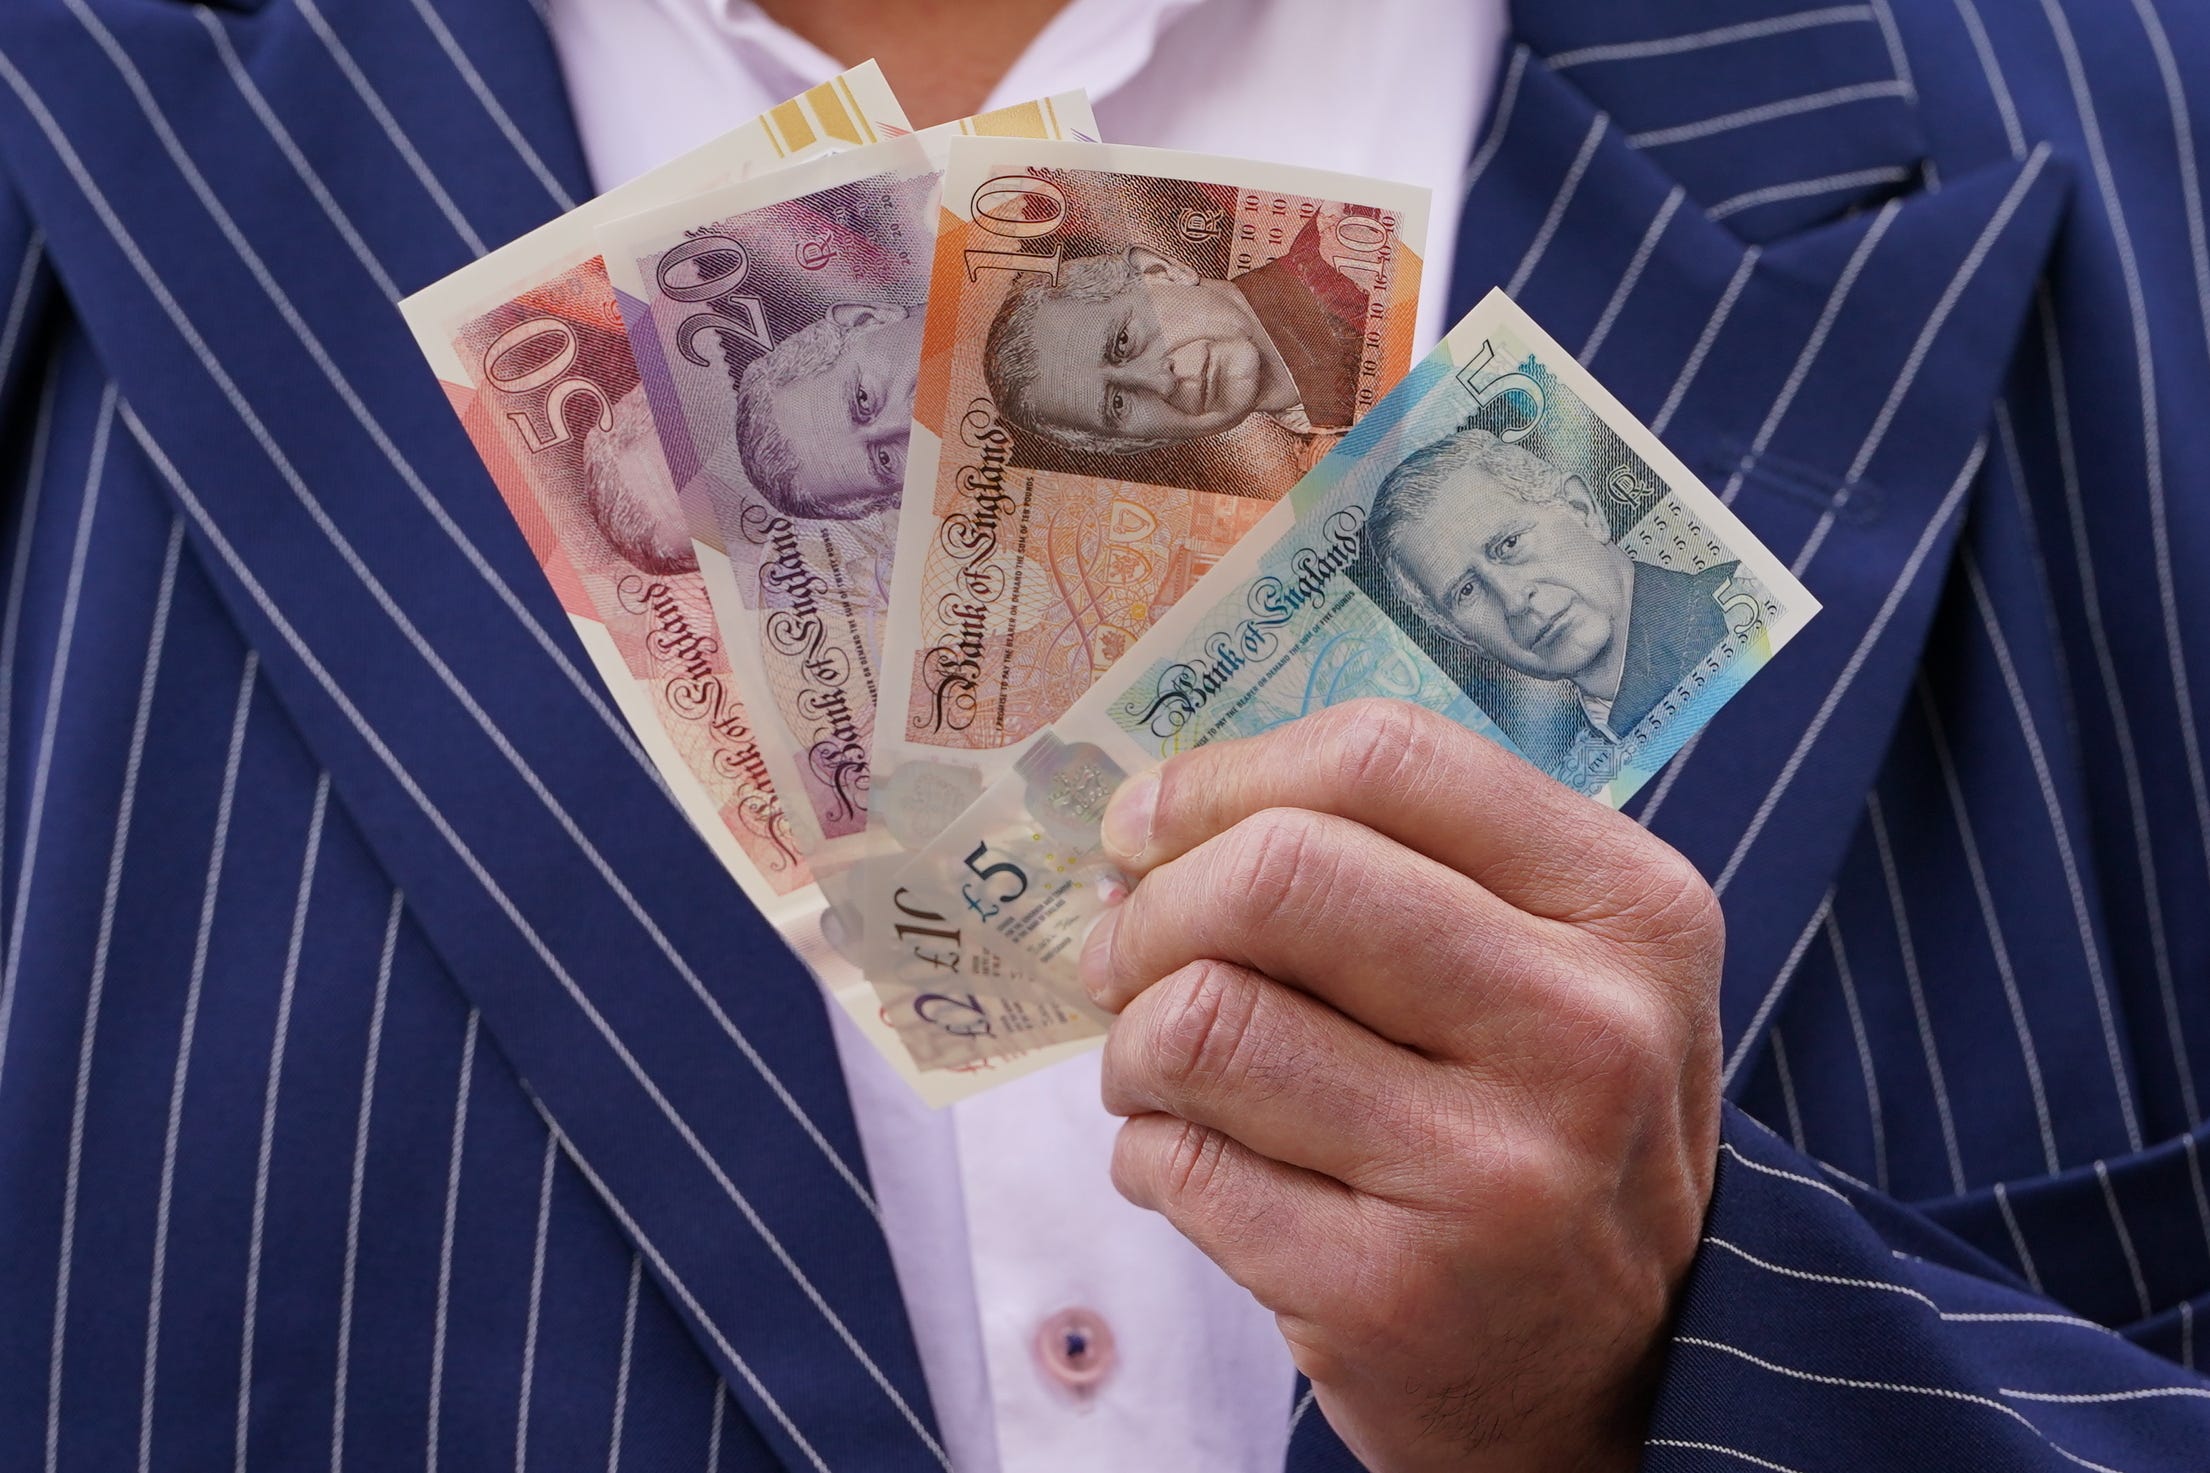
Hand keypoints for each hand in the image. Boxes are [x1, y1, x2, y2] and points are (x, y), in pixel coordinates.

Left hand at [1084, 700, 1723, 1471]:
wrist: (1622, 1379)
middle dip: (1154, 906)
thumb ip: (1410, 865)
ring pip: (1204, 1019)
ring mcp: (1491, 1173)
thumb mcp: (1563, 969)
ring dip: (1133, 1040)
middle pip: (1281, 875)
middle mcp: (1586, 1032)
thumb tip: (1162, 815)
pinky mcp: (1389, 1293)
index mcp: (1632, 912)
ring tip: (1154, 1068)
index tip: (1147, 823)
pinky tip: (1189, 1160)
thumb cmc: (1550, 1128)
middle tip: (1119, 948)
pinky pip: (1180, 1162)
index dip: (1226, 777)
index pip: (1386, 760)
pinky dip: (1147, 1151)